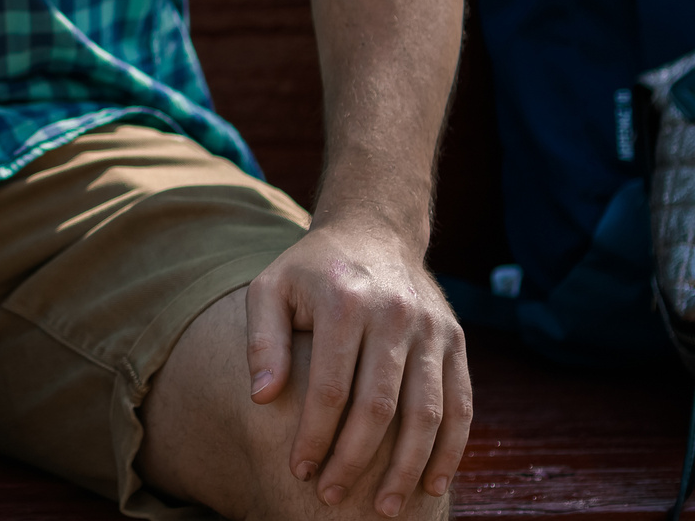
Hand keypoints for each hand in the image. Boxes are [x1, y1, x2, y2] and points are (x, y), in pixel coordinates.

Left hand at [246, 217, 471, 515]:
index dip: (315, 436)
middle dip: (356, 460)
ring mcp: (432, 330)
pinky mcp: (456, 342)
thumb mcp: (271, 288)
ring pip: (428, 414)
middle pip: (380, 407)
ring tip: (386, 507)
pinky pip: (462, 405)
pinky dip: (451, 450)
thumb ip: (262, 340)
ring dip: (407, 467)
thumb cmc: (311, 270)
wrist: (375, 231)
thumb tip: (262, 397)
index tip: (299, 470)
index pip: (330, 388)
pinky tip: (432, 483)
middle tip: (333, 497)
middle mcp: (395, 316)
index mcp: (344, 302)